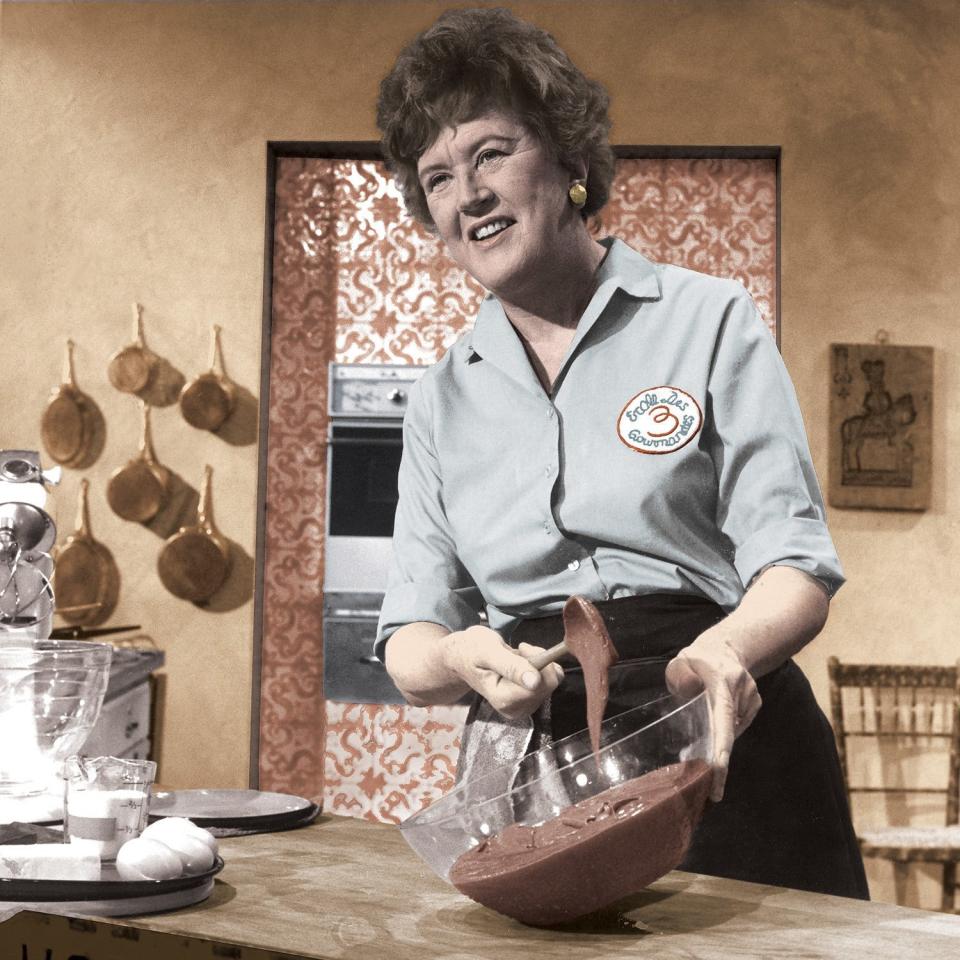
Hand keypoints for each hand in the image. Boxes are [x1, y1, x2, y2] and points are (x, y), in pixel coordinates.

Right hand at [443, 626, 563, 719]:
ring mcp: (524, 706)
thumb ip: (510, 666)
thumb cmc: (471, 651)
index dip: (537, 660)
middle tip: (519, 649)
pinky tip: (524, 662)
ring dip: (539, 662)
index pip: (540, 684)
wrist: (461, 658)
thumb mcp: (487, 652)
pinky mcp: (530, 700)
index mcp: (504, 701)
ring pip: (551, 681)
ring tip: (516, 657)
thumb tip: (535, 681)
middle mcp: (516, 709)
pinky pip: (551, 681)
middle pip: (549, 684)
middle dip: (538, 660)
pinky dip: (542, 666)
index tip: (521, 647)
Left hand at [665, 630, 761, 801]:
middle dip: (721, 763)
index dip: (721, 748)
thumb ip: (680, 677)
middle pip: (730, 733)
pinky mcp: (756, 704)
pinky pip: (738, 726)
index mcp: (723, 682)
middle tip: (714, 792)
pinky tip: (718, 719)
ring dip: (719, 741)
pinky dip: (726, 732)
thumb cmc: (697, 659)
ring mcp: (752, 698)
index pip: (723, 719)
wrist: (726, 648)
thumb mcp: (680, 663)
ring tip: (705, 732)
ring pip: (733, 730)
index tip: (719, 771)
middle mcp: (742, 691)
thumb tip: (690, 694)